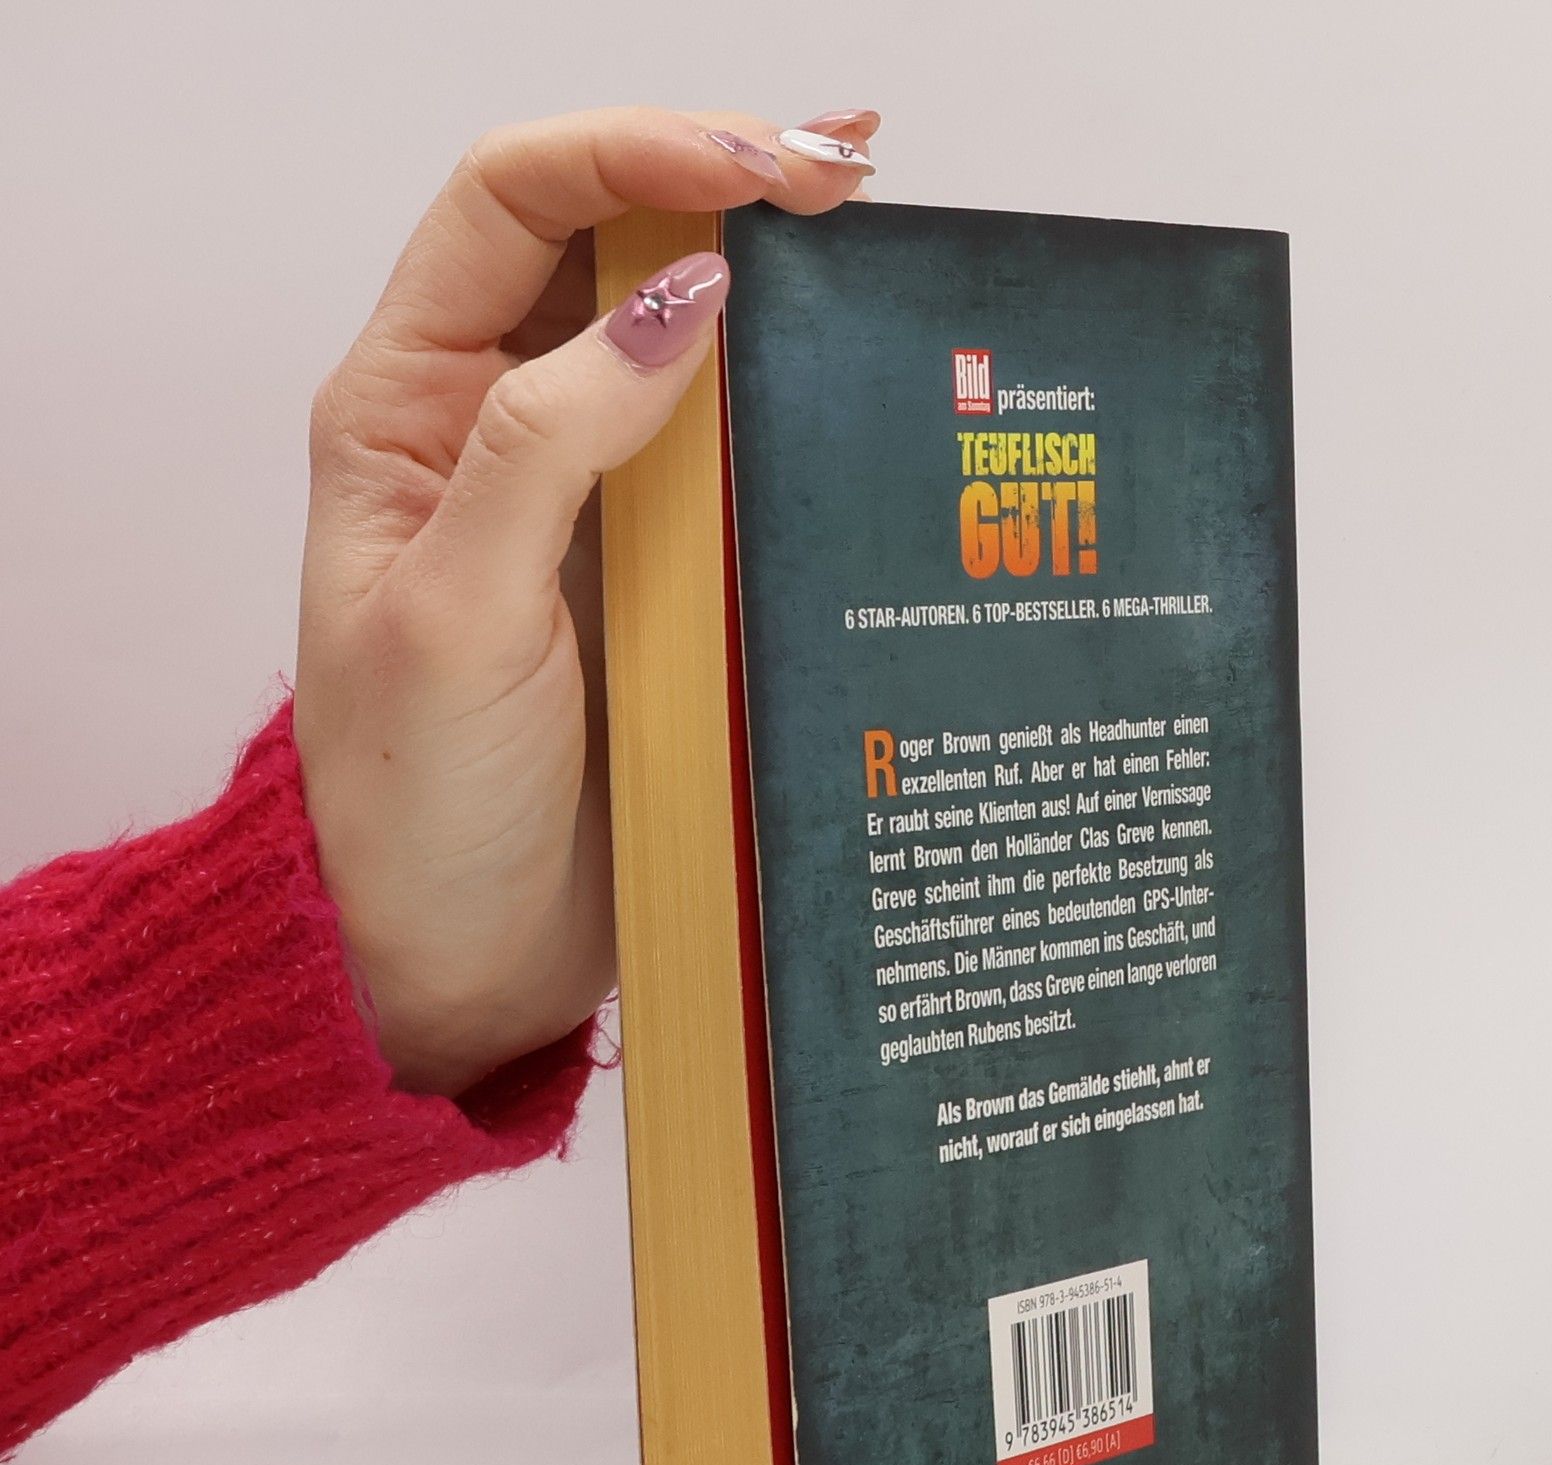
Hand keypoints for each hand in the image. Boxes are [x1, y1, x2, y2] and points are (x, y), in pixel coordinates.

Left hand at [294, 107, 877, 1094]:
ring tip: (878, 245)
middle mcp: (496, 429)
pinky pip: (727, 460)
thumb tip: (683, 299)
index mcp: (409, 410)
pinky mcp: (655, 575)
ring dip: (772, 284)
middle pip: (606, 245)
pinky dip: (791, 408)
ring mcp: (586, 501)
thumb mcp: (459, 614)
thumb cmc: (421, 806)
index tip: (766, 171)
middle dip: (724, 183)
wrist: (463, 960)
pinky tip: (860, 384)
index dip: (636, 153)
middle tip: (853, 174)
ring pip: (679, 342)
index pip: (512, 205)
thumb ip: (549, 443)